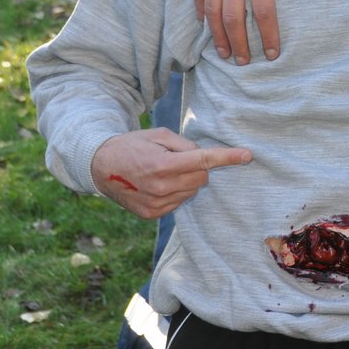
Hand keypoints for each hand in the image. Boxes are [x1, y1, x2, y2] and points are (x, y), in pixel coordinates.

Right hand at [90, 127, 250, 218]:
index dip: (227, 157)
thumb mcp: (158, 134)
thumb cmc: (132, 146)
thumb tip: (202, 157)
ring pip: (191, 192)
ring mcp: (157, 204)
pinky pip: (178, 202)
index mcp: (163, 165)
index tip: (247, 155)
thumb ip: (184, 145)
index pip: (203, 161)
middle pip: (201, 179)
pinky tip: (158, 184)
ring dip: (186, 181)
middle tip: (177, 159)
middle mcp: (161, 187)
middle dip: (197, 168)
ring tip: (163, 172)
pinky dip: (175, 192)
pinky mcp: (152, 214)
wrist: (100, 167)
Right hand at [191, 0, 340, 63]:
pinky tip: (204, 24)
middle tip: (244, 62)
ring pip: (211, 10)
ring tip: (224, 52)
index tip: (274, 54)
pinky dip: (200, 10)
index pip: (263, 12)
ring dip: (218, 34)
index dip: (269, 36)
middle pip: (232, 18)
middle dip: (238, 44)